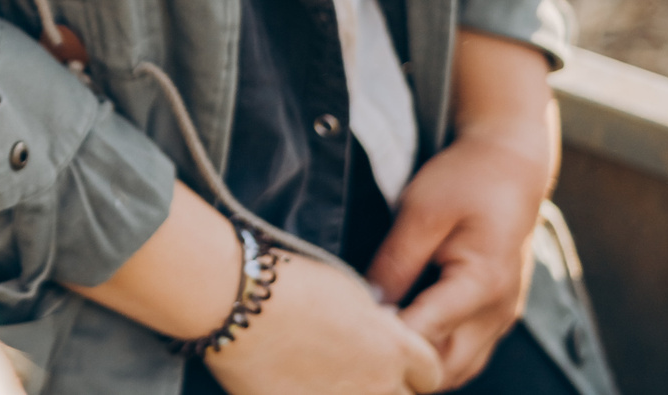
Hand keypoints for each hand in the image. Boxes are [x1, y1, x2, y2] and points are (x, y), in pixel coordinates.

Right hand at [201, 251, 440, 394]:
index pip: (431, 374)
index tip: (399, 359)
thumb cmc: (289, 283)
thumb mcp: (349, 290)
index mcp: (395, 349)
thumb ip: (379, 321)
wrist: (235, 300)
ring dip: (356, 391)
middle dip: (391, 387)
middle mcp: (376, 385)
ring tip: (330, 377)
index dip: (416, 366)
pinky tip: (302, 384)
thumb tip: (386, 329)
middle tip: (362, 370)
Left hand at [368, 34, 557, 387]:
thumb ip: (395, 262)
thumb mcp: (421, 211)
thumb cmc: (466, 180)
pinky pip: (466, 353)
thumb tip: (368, 305)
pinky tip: (402, 342)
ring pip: (459, 368)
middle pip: (447, 369)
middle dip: (404, 370)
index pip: (427, 335)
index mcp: (481, 285)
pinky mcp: (496, 314)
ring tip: (374, 354)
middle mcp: (498, 313)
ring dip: (421, 369)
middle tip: (357, 357)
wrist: (511, 165)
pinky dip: (436, 357)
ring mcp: (501, 317)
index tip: (349, 341)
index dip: (387, 343)